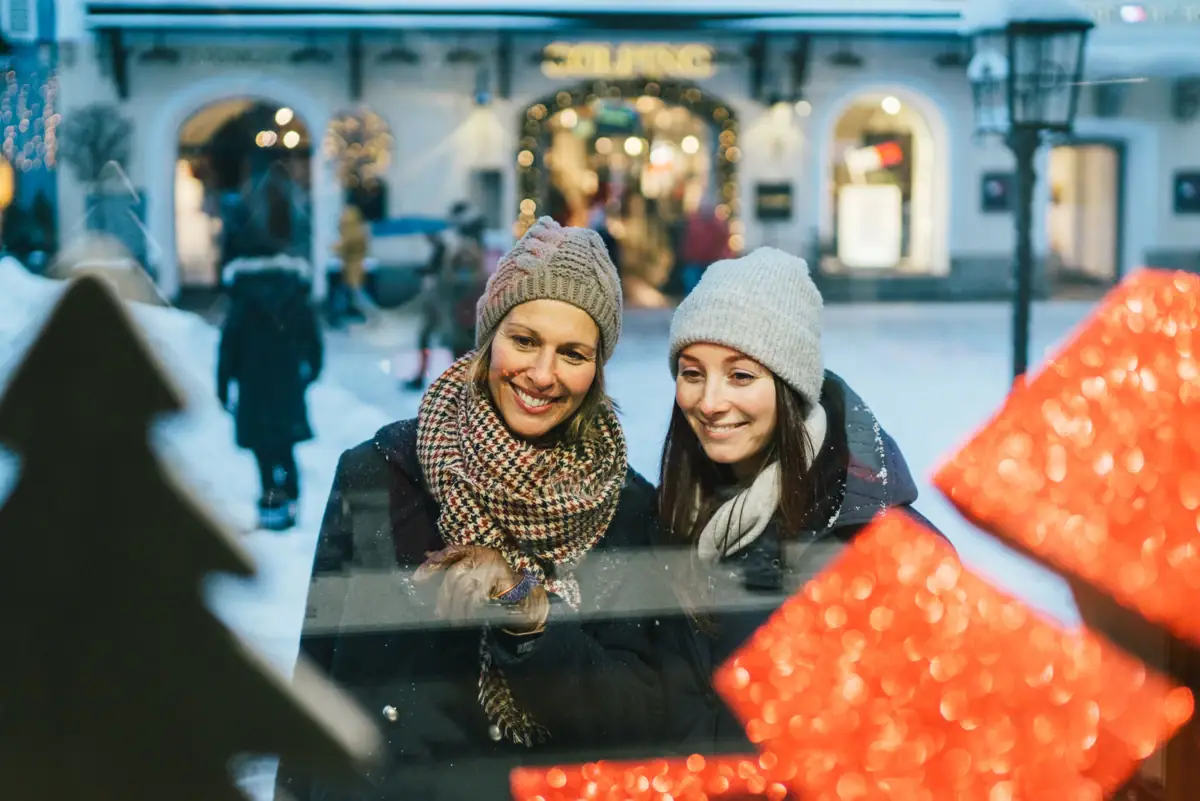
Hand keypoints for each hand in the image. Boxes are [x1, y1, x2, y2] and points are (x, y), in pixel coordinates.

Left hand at [413, 545, 548, 632]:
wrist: (525, 592)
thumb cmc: (496, 581)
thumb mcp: (476, 570)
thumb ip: (453, 566)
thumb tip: (425, 563)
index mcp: (475, 550)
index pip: (449, 552)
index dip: (432, 564)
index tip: (417, 579)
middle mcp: (482, 555)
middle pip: (454, 576)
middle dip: (444, 597)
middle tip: (439, 613)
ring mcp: (491, 567)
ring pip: (464, 589)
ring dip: (456, 607)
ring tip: (452, 620)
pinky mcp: (500, 580)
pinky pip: (479, 597)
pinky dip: (471, 610)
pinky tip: (468, 618)